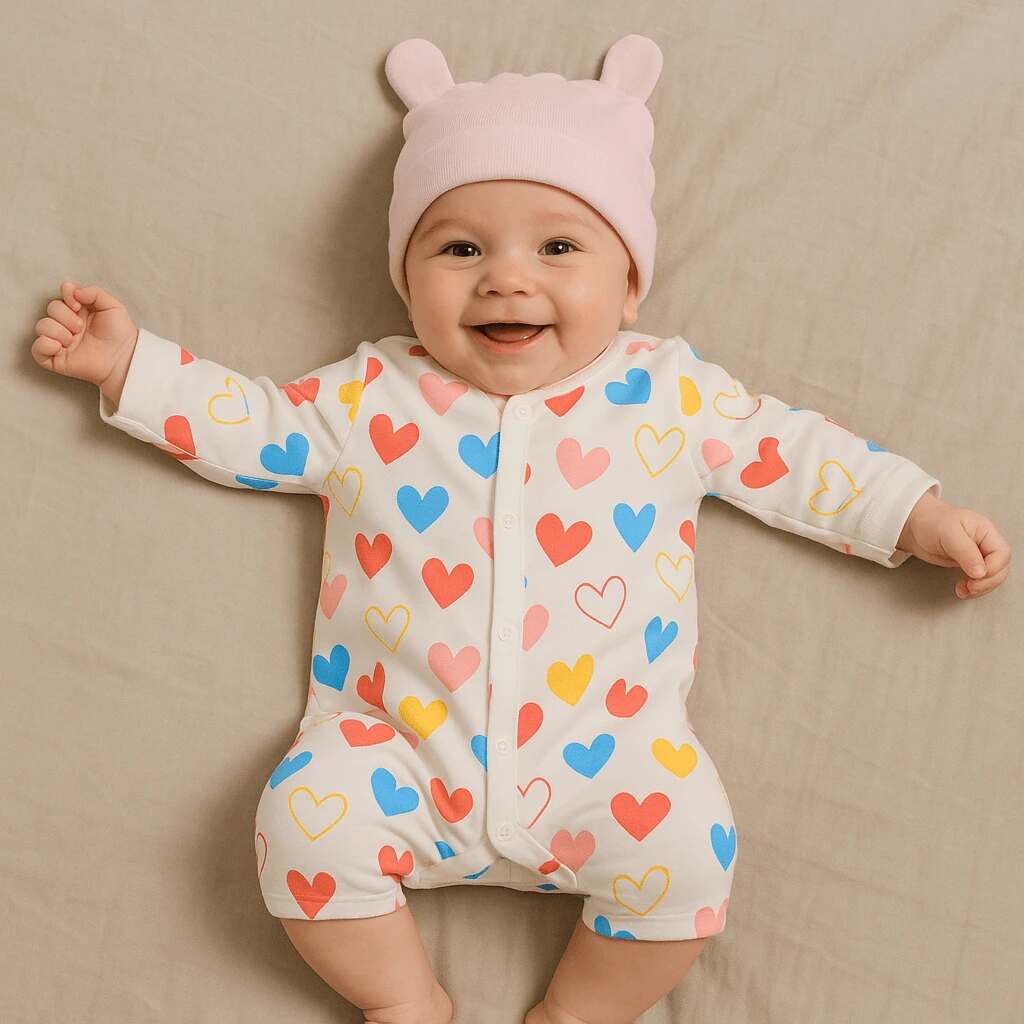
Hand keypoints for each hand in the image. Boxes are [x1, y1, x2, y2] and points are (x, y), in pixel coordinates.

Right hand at [31, 281, 138, 388]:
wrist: (122, 357)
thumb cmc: (120, 334)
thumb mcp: (112, 306)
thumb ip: (94, 292)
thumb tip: (73, 291)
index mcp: (79, 310)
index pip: (62, 293)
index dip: (67, 294)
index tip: (79, 305)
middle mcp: (67, 323)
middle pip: (51, 308)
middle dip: (66, 316)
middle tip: (81, 328)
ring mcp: (60, 340)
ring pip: (42, 326)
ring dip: (58, 331)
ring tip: (74, 340)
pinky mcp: (56, 358)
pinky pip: (37, 348)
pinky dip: (46, 345)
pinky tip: (61, 348)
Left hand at [897, 490, 1011, 599]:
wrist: (915, 526)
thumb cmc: (931, 521)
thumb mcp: (949, 533)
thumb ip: (966, 552)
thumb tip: (981, 572)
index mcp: (986, 531)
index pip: (1001, 553)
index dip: (993, 567)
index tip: (976, 575)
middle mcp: (985, 544)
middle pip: (1000, 567)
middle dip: (988, 581)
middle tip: (970, 587)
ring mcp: (977, 555)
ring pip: (992, 577)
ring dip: (981, 588)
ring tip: (963, 590)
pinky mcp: (968, 565)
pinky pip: (979, 580)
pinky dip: (973, 588)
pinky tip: (962, 589)